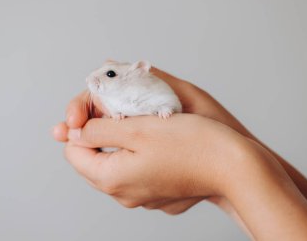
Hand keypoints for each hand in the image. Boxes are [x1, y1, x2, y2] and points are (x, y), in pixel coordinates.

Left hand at [64, 114, 248, 211]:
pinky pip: (135, 172)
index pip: (74, 152)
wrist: (232, 167)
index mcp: (113, 179)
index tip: (98, 109)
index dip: (81, 127)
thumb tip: (74, 132)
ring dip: (119, 142)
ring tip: (138, 122)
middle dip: (99, 134)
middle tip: (118, 112)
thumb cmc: (191, 143)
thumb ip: (98, 130)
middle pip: (93, 161)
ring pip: (115, 165)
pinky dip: (137, 154)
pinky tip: (155, 140)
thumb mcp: (138, 128)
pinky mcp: (157, 194)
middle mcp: (124, 194)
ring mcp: (142, 197)